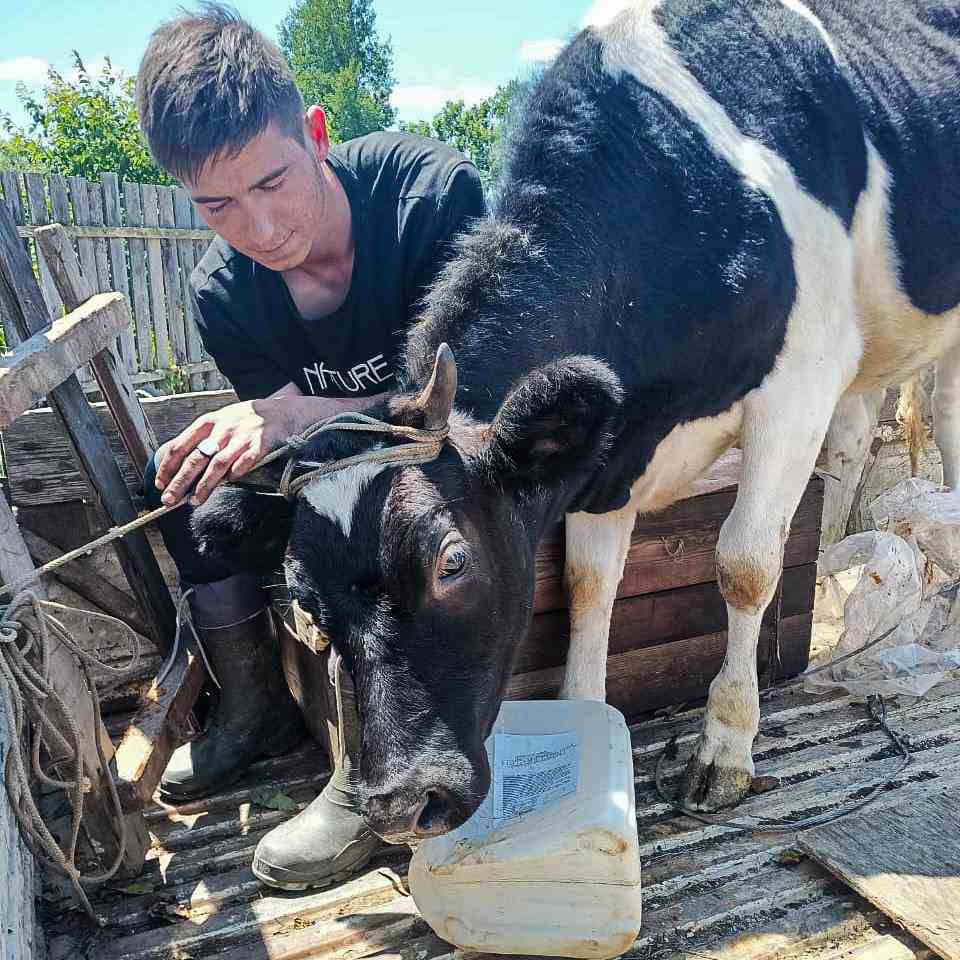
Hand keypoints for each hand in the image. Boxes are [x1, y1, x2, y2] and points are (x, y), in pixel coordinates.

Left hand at [155, 398, 294, 505]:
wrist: (280, 411)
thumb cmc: (245, 420)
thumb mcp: (219, 422)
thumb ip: (201, 440)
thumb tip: (180, 467)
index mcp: (207, 423)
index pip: (179, 446)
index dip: (167, 467)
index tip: (161, 483)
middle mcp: (221, 429)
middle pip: (195, 458)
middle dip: (180, 482)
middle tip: (169, 499)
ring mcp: (241, 437)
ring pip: (218, 464)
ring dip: (205, 485)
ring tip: (195, 501)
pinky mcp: (260, 445)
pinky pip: (245, 462)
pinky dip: (236, 473)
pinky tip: (230, 482)